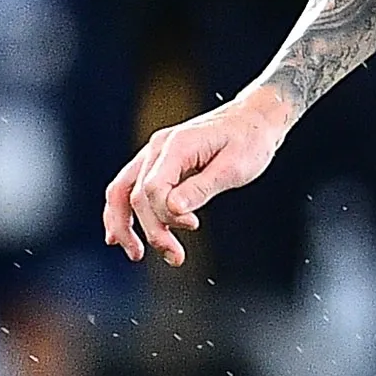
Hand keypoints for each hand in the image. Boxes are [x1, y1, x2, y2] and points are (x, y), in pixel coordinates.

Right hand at [102, 83, 290, 265]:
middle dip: (153, 230)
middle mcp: (158, 147)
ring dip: (125, 226)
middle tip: (175, 256)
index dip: (167, 215)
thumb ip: (201, 189)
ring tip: (136, 254)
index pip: (153, 188)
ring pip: (122, 192)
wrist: (254, 120)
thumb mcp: (233, 168)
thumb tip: (174, 210)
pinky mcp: (158, 162)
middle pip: (136, 195)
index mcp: (177, 145)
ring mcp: (154, 153)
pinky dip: (123, 212)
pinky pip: (129, 188)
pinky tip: (121, 234)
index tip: (193, 225)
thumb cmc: (249, 141)